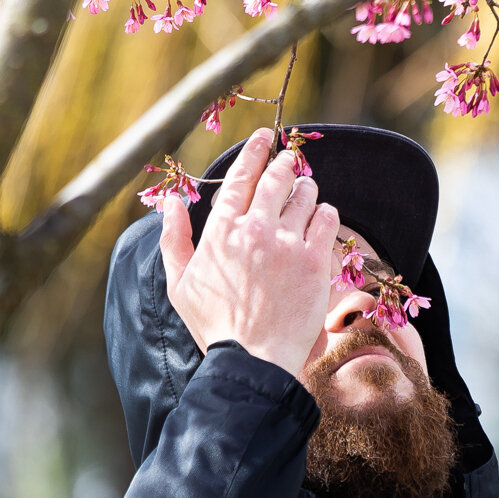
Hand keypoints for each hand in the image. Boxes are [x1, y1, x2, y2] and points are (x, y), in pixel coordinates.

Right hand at [159, 127, 340, 379]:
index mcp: (221, 231)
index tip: (263, 137)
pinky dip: (325, 212)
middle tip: (289, 156)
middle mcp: (254, 229)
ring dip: (306, 187)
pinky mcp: (314, 260)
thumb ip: (174, 239)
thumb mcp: (179, 284)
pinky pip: (327, 218)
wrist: (251, 360)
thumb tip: (171, 203)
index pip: (240, 177)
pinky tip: (321, 217)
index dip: (253, 151)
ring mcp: (287, 243)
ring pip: (304, 194)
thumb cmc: (214, 326)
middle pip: (275, 177)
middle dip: (284, 161)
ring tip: (305, 190)